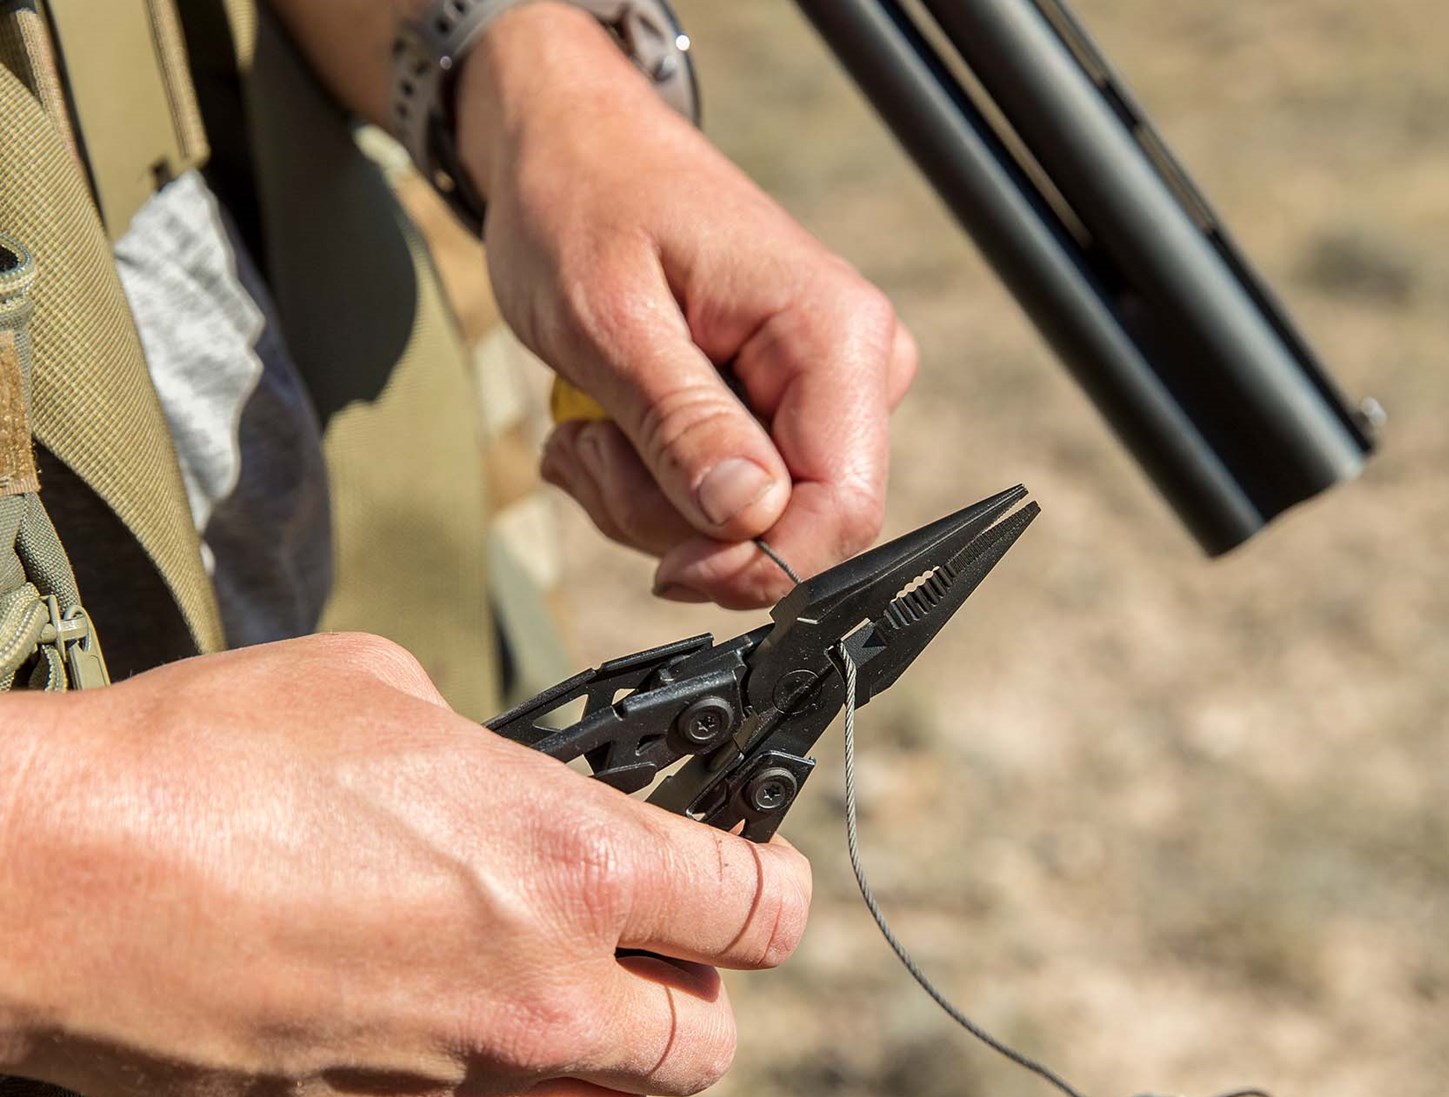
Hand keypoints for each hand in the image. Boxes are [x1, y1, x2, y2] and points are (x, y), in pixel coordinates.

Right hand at [0, 635, 809, 1096]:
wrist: (56, 880)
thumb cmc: (211, 758)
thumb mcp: (388, 691)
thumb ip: (496, 757)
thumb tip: (518, 786)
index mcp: (575, 861)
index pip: (762, 910)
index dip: (767, 886)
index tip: (746, 872)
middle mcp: (546, 995)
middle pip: (708, 1043)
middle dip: (695, 990)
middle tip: (641, 943)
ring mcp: (467, 1090)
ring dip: (612, 1074)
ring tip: (555, 1014)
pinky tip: (470, 1085)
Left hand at [458, 4, 918, 609]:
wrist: (571, 151)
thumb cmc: (582, 205)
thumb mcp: (609, 320)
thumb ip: (684, 424)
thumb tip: (753, 520)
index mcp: (834, 334)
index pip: (845, 508)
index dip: (760, 565)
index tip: (668, 567)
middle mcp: (851, 370)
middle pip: (790, 530)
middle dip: (673, 521)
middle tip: (590, 448)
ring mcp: (819, 397)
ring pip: (746, 531)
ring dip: (643, 502)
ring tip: (590, 426)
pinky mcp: (780, 417)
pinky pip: (722, 507)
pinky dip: (646, 489)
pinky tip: (607, 430)